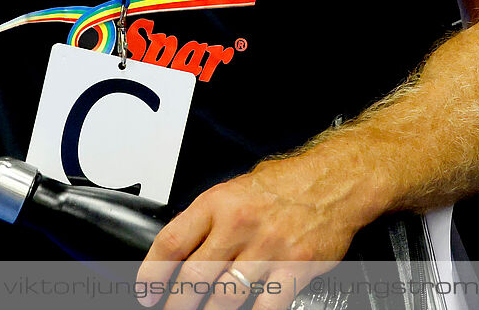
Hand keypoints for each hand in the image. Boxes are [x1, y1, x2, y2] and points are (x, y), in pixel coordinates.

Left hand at [136, 162, 358, 309]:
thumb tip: (181, 251)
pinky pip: (265, 305)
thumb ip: (209, 219)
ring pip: (226, 296)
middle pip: (194, 275)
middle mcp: (239, 225)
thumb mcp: (234, 189)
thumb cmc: (285, 183)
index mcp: (217, 203)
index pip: (172, 242)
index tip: (145, 290)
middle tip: (170, 309)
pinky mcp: (295, 269)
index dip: (152, 273)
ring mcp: (268, 249)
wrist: (333, 181)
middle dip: (176, 302)